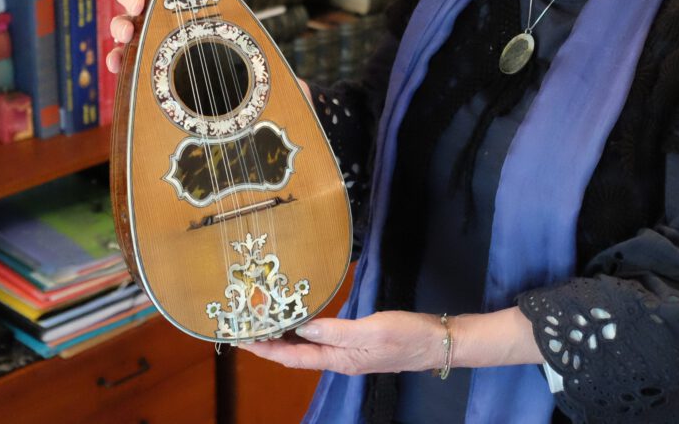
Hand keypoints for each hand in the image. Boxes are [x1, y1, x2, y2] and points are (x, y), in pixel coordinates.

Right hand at [105, 0, 241, 72]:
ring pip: (120, 21)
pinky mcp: (137, 53)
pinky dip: (115, 57)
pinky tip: (117, 62)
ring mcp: (140, 28)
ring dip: (120, 25)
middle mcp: (148, 4)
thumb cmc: (208, 21)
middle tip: (138, 4)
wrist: (211, 59)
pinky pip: (120, 54)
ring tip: (128, 33)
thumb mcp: (219, 4)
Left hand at [244, 307, 541, 375]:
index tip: (241, 340)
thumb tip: (300, 328)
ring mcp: (350, 351)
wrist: (438, 341)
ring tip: (266, 321)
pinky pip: (324, 338)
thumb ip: (335, 331)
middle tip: (246, 327)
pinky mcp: (360, 341)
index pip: (293, 357)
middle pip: (296, 354)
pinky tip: (303, 318)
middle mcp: (340, 358)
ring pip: (309, 346)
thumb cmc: (406, 335)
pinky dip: (307, 330)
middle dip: (270, 344)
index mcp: (339, 359)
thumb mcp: (371, 330)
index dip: (267, 350)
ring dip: (286, 337)